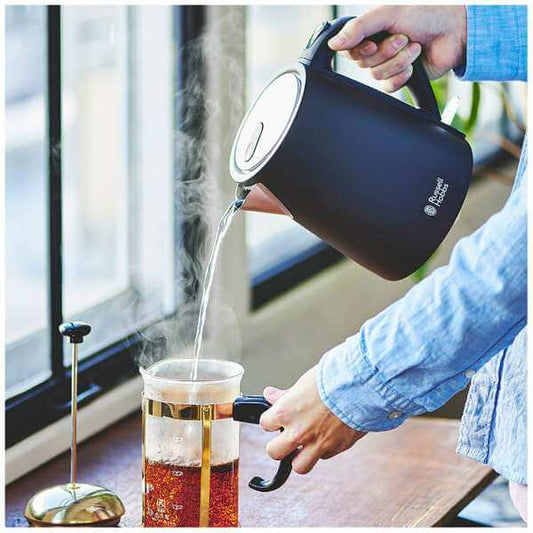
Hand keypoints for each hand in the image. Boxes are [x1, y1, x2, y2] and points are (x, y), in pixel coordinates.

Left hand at [260, 367, 365, 473]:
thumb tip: (270, 394)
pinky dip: (323, 449)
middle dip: (278, 445)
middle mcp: (298, 432)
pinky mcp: (337, 448)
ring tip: (304, 445)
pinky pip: (324, 457)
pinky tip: (328, 435)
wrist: (362, 386)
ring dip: (300, 457)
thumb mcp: (304, 382)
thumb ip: (285, 395)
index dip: (271, 420)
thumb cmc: (333, 379)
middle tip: (285, 436)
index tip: (276, 417)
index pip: (265, 424)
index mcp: (286, 412)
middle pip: (274, 452)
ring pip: (299, 466)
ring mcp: (317, 444)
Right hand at [328, 6, 466, 91]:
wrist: (453, 31)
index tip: (372, 41)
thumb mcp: (387, 13)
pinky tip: (414, 65)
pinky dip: (403, 76)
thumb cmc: (424, 14)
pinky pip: (389, 87)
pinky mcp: (400, 79)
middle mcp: (376, 50)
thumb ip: (358, 28)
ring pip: (378, 75)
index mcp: (369, 32)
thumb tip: (333, 44)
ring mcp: (388, 65)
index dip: (358, 50)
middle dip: (386, 51)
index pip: (348, 50)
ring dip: (399, 61)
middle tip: (403, 38)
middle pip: (364, 64)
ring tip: (414, 47)